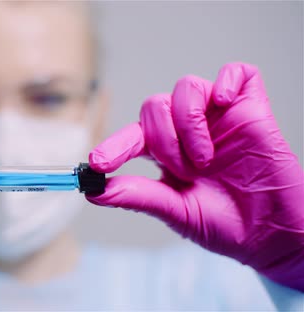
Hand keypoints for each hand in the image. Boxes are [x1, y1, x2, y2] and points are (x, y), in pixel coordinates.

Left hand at [87, 63, 303, 290]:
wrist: (271, 235)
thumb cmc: (224, 224)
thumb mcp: (176, 212)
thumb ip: (138, 196)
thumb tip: (94, 192)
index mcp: (166, 153)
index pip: (132, 137)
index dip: (113, 146)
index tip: (98, 164)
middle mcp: (188, 129)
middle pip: (153, 106)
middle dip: (163, 141)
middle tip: (186, 171)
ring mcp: (219, 116)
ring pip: (186, 87)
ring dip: (188, 124)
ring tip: (206, 158)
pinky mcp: (250, 108)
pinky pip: (236, 72)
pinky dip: (226, 82)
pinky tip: (225, 106)